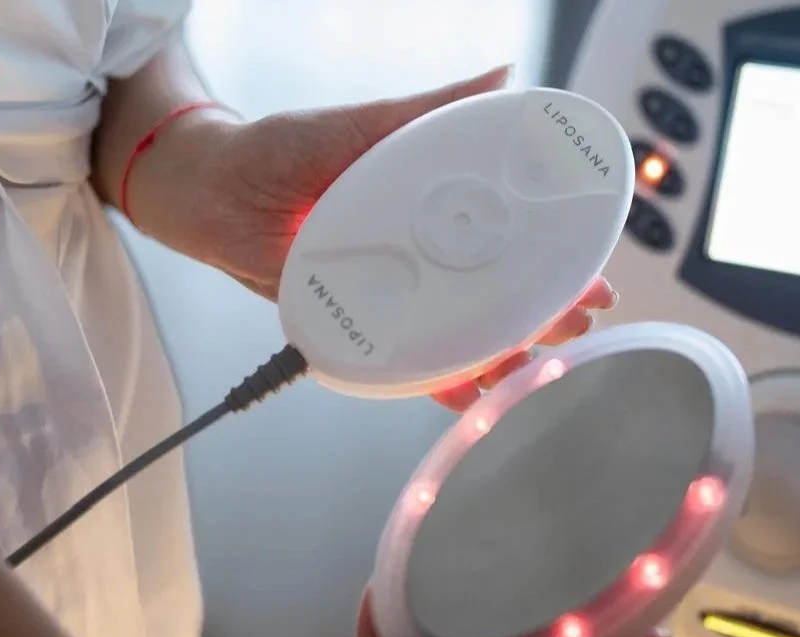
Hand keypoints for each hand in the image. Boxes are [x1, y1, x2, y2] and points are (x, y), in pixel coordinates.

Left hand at [135, 66, 616, 412]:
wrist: (210, 191)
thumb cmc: (280, 149)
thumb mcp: (366, 125)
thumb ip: (433, 110)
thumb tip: (503, 78)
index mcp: (429, 208)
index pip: (504, 242)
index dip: (551, 261)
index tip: (589, 273)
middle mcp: (416, 255)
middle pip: (492, 295)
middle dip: (542, 314)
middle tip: (577, 321)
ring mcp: (389, 292)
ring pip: (457, 334)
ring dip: (502, 354)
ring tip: (538, 361)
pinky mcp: (356, 323)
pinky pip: (403, 362)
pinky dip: (436, 381)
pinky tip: (471, 394)